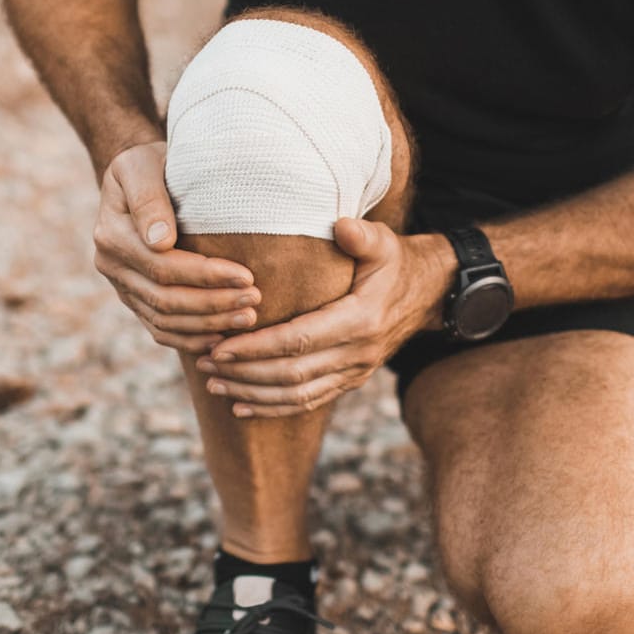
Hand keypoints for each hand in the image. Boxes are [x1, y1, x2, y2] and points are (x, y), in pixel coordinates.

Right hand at [94, 140, 261, 352]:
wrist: (140, 175)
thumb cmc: (150, 163)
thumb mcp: (143, 164)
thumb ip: (149, 197)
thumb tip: (160, 240)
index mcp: (111, 235)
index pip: (163, 267)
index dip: (205, 276)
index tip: (246, 276)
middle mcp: (110, 265)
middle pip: (165, 299)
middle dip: (213, 304)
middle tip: (255, 301)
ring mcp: (121, 286)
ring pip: (164, 321)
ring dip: (208, 325)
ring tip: (248, 320)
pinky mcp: (134, 299)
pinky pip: (160, 330)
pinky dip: (190, 339)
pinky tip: (222, 338)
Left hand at [194, 218, 452, 417]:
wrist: (428, 294)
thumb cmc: (395, 262)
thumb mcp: (384, 243)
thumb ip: (361, 236)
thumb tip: (341, 225)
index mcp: (361, 320)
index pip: (299, 341)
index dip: (257, 348)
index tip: (221, 346)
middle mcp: (358, 354)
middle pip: (292, 373)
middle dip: (244, 372)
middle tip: (205, 364)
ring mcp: (354, 372)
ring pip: (297, 394)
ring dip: (253, 393)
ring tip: (214, 385)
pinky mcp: (350, 381)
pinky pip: (309, 402)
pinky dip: (274, 407)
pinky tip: (242, 406)